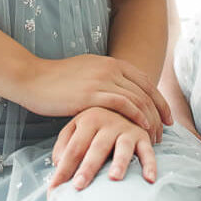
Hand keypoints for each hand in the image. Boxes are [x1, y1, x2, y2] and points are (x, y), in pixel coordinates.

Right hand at [20, 54, 171, 133]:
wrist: (33, 78)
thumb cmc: (57, 80)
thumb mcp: (87, 73)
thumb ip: (104, 80)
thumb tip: (117, 94)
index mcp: (111, 62)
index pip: (144, 81)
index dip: (159, 99)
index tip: (167, 116)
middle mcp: (110, 68)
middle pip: (145, 91)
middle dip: (159, 112)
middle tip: (166, 131)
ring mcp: (101, 80)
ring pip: (137, 99)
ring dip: (150, 119)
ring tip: (155, 137)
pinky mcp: (91, 94)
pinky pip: (122, 104)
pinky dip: (136, 116)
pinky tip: (142, 129)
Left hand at [49, 107, 155, 190]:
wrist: (123, 102)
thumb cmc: (94, 125)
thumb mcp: (76, 128)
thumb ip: (64, 145)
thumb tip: (58, 165)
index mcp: (88, 120)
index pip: (73, 148)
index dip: (63, 170)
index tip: (54, 191)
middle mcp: (108, 122)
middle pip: (96, 148)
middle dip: (87, 167)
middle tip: (78, 186)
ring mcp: (126, 128)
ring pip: (122, 147)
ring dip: (119, 162)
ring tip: (114, 179)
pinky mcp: (143, 136)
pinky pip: (147, 151)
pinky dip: (150, 164)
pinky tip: (149, 179)